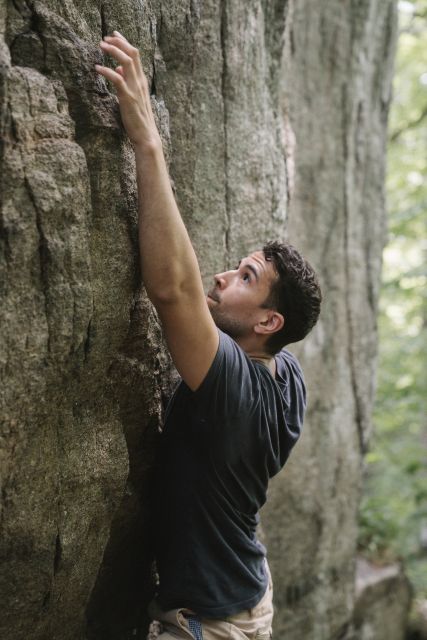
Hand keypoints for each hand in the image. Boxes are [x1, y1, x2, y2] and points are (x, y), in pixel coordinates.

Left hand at [96, 31, 160, 148]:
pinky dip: (107, 71)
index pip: (135, 55)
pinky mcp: (127, 98)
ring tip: (101, 46)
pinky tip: (97, 68)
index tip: (113, 35)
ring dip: (113, 51)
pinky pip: (117, 79)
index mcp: (142, 81)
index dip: (124, 42)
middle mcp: (140, 82)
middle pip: (132, 53)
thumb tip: (118, 68)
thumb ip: (127, 81)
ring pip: (126, 62)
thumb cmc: (138, 119)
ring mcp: (135, 89)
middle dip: (118, 42)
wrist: (146, 136)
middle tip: (105, 38)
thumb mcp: (134, 97)